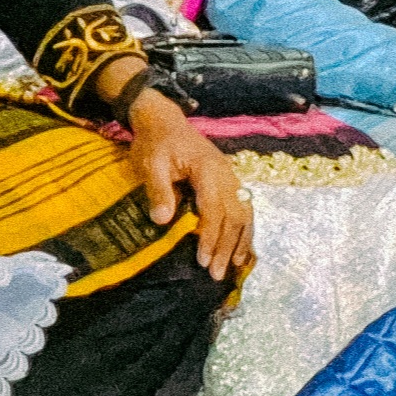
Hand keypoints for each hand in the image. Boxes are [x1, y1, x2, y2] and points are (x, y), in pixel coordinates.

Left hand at [123, 88, 252, 279]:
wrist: (164, 120)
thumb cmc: (155, 142)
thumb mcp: (150, 164)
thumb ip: (159, 190)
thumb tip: (163, 221)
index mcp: (209, 170)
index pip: (215, 210)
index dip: (211, 237)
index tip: (203, 261)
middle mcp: (227, 174)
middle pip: (235, 215)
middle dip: (228, 247)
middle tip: (218, 274)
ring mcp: (232, 177)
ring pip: (245, 213)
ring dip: (240, 241)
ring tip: (235, 265)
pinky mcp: (230, 181)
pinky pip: (244, 207)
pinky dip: (245, 229)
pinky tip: (241, 246)